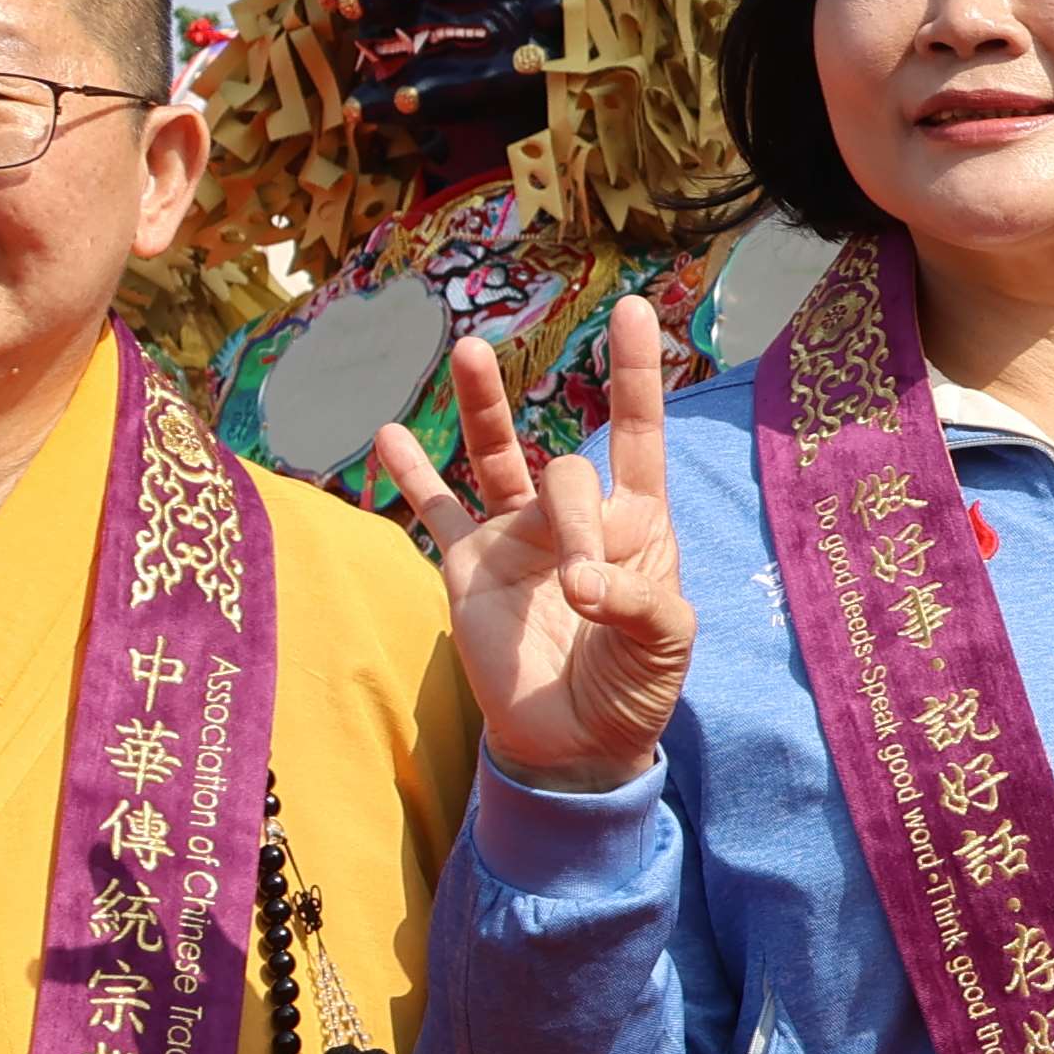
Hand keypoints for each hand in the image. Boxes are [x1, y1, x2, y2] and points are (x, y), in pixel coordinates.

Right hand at [372, 298, 694, 795]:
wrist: (574, 742)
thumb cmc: (632, 686)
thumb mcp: (664, 646)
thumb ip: (640, 603)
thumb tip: (584, 583)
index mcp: (636, 524)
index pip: (637, 434)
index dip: (635, 374)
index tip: (630, 310)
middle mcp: (574, 516)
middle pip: (568, 476)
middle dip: (575, 525)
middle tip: (581, 595)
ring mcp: (515, 534)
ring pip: (497, 455)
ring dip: (481, 404)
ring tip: (468, 351)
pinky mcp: (466, 566)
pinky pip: (435, 510)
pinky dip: (411, 474)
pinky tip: (388, 435)